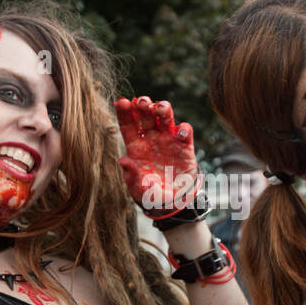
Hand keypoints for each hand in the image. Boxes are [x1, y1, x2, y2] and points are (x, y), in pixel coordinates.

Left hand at [115, 96, 198, 212]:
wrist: (173, 203)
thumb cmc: (150, 194)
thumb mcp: (138, 189)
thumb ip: (131, 175)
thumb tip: (123, 161)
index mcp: (136, 147)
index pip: (128, 125)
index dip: (123, 112)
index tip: (120, 101)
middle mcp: (151, 139)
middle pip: (146, 116)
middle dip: (143, 105)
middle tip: (142, 102)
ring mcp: (168, 140)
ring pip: (165, 118)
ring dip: (163, 108)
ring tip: (161, 107)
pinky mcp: (185, 147)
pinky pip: (185, 133)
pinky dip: (184, 129)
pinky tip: (180, 133)